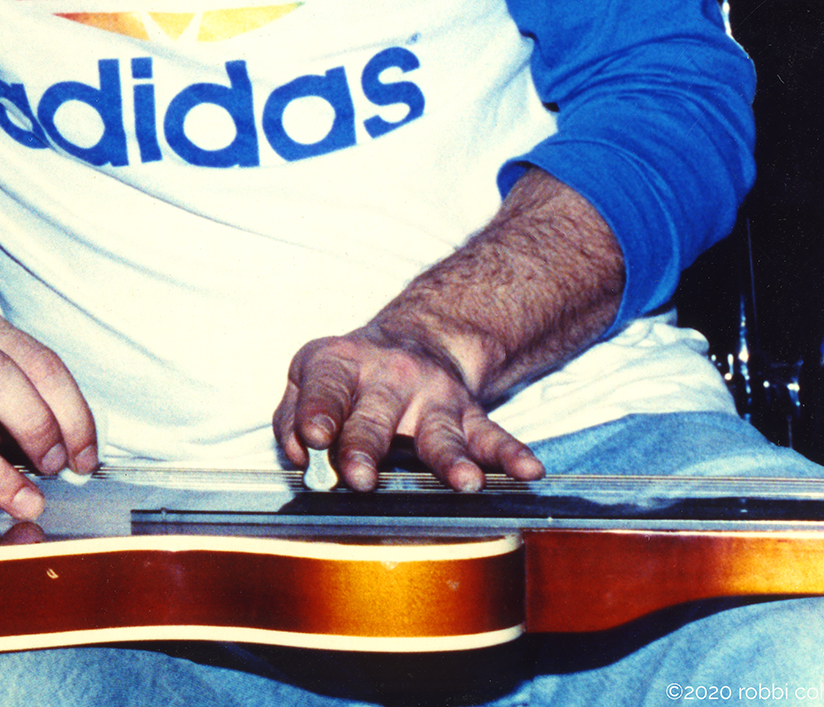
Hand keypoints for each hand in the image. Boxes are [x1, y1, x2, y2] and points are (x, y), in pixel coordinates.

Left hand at [275, 323, 545, 493]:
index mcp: (341, 365)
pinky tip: (530, 471)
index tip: (312, 436)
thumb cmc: (348, 375)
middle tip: (359, 478)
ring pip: (440, 432)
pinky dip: (513, 454)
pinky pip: (493, 436)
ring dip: (452, 459)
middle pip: (376, 415)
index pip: (325, 387)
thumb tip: (299, 456)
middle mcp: (389, 377)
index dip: (317, 410)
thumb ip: (293, 415)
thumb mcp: (311, 378)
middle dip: (365, 446)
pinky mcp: (469, 415)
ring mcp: (434, 397)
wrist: (414, 340)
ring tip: (466, 483)